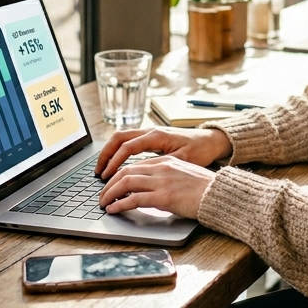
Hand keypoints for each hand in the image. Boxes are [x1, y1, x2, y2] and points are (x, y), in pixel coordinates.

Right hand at [95, 126, 231, 180]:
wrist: (210, 140)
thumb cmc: (199, 151)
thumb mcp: (183, 161)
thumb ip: (163, 167)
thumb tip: (144, 176)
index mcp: (156, 136)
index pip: (127, 147)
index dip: (114, 162)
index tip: (106, 176)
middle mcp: (150, 131)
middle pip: (118, 138)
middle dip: (105, 155)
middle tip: (98, 172)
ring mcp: (149, 132)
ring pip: (121, 137)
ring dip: (110, 152)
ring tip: (103, 169)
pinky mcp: (151, 137)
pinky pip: (128, 140)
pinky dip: (118, 151)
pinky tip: (115, 165)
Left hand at [99, 155, 215, 219]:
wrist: (220, 194)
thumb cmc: (206, 188)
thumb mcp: (184, 175)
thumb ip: (166, 177)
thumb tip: (150, 189)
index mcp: (166, 161)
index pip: (135, 164)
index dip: (118, 174)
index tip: (110, 184)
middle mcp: (162, 167)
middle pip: (126, 171)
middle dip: (109, 183)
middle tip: (102, 195)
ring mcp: (162, 181)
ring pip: (126, 182)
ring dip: (110, 193)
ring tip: (104, 203)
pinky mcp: (164, 197)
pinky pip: (134, 199)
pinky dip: (119, 204)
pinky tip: (113, 209)